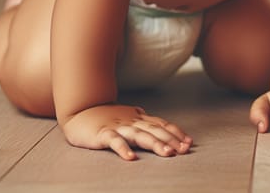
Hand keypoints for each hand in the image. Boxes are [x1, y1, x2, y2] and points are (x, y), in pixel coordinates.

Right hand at [61, 104, 192, 160]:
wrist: (80, 110)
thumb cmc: (105, 116)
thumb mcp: (128, 117)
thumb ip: (142, 120)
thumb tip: (157, 122)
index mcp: (139, 119)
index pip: (162, 124)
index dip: (176, 132)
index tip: (189, 142)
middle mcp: (132, 121)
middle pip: (155, 130)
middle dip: (172, 139)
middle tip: (185, 149)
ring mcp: (118, 127)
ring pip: (140, 135)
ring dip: (155, 144)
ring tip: (168, 153)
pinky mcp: (103, 134)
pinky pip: (114, 141)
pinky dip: (123, 149)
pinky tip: (131, 158)